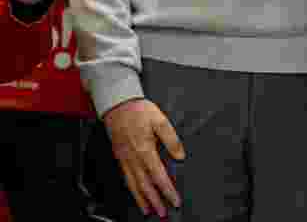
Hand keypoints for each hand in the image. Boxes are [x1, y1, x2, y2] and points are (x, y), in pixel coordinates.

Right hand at [104, 98, 184, 217]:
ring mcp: (125, 159)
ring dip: (142, 199)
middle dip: (155, 201)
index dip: (167, 190)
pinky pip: (126, 178)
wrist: (118, 105)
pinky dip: (132, 190)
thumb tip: (180, 155)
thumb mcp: (161, 120)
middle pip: (145, 185)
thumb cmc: (139, 111)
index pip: (159, 176)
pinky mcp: (120, 157)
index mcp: (145, 150)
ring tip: (149, 211)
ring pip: (133, 185)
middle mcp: (133, 158)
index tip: (174, 200)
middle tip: (163, 212)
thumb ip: (171, 139)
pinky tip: (136, 195)